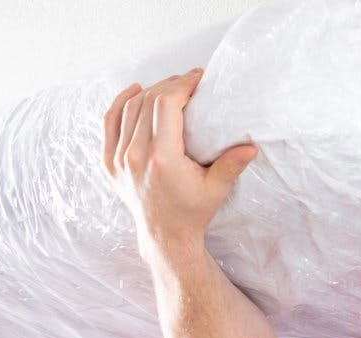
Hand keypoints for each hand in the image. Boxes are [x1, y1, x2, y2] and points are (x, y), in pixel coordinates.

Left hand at [102, 68, 258, 249]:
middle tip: (189, 82)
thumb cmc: (193, 212)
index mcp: (162, 159)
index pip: (166, 104)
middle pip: (148, 101)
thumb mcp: (216, 189)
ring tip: (170, 87)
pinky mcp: (109, 162)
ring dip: (150, 91)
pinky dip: (120, 103)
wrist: (164, 236)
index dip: (182, 84)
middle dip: (170, 84)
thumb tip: (251, 146)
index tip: (197, 78)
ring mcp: (118, 159)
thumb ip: (232, 165)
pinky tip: (135, 91)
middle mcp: (136, 156)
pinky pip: (110, 123)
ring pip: (129, 108)